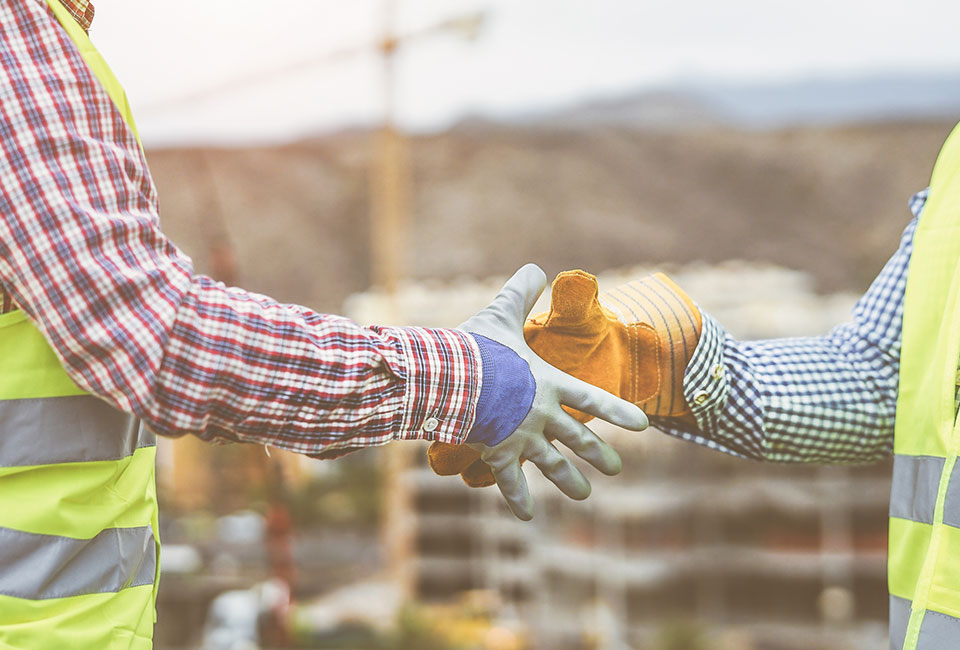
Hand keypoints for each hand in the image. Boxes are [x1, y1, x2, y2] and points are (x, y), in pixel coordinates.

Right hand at [458, 264, 648, 519]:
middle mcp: (544, 415)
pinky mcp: (499, 453)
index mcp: (550, 383)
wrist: (452, 381)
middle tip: (615, 468)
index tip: (642, 426)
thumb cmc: (478, 348)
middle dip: (597, 454)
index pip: (593, 399)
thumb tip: (536, 268)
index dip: (619, 412)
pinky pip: (511, 481)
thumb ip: (520, 292)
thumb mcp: (501, 314)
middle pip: (578, 438)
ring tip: (585, 496)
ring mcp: (523, 438)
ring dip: (570, 481)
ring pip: (553, 465)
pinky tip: (529, 517)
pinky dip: (519, 499)